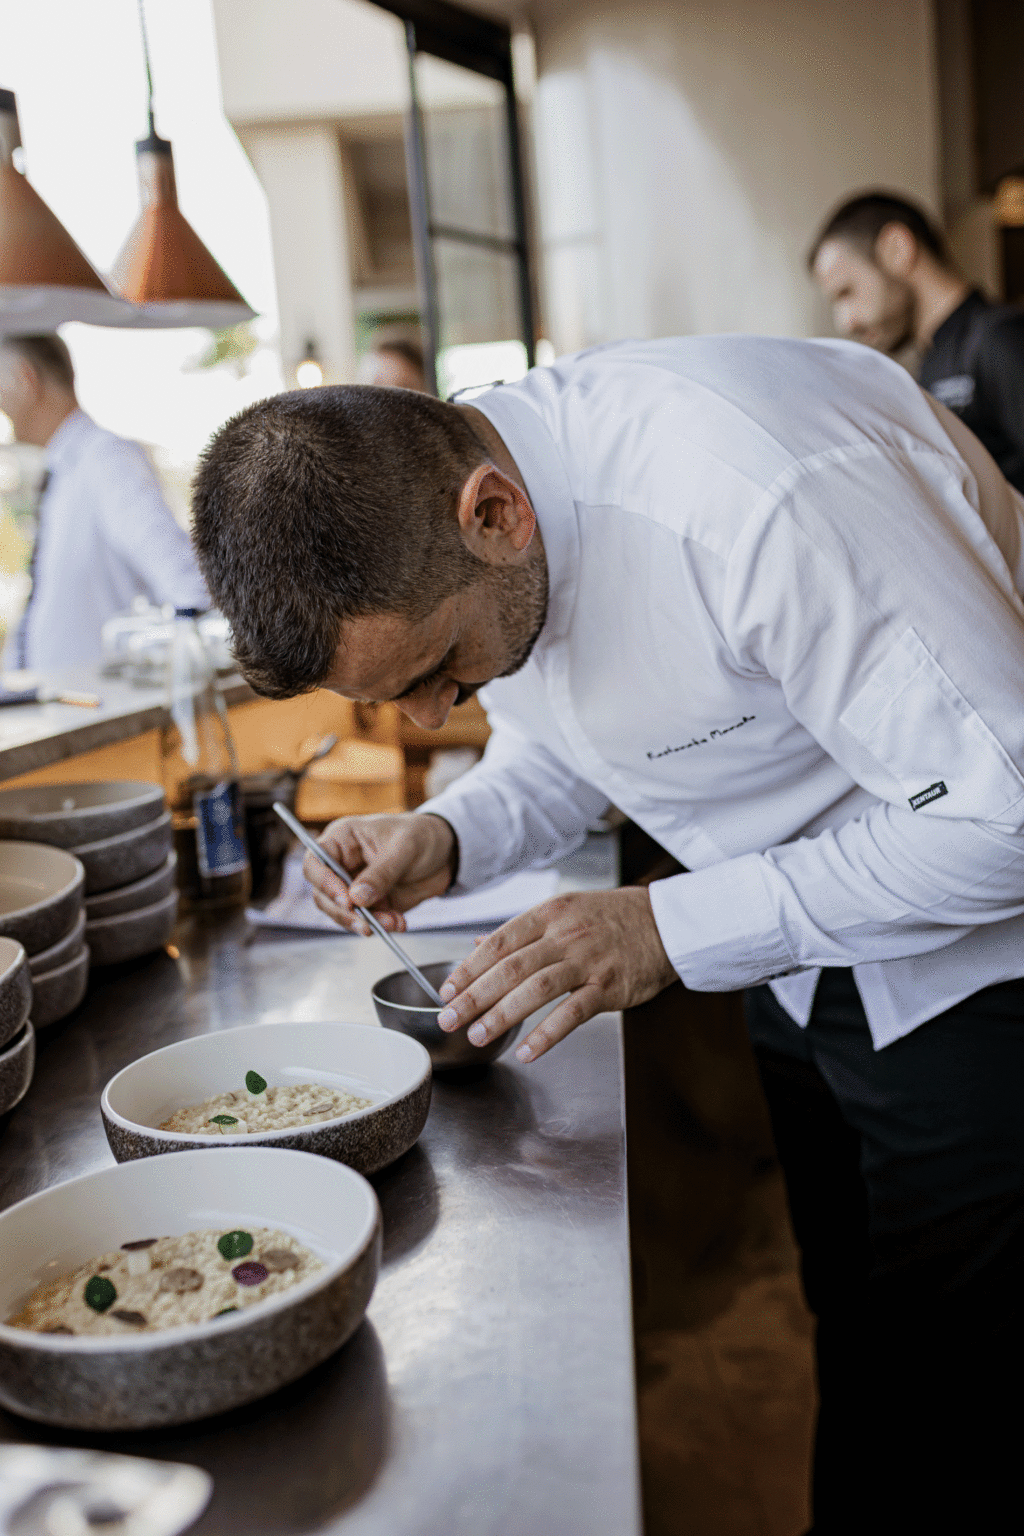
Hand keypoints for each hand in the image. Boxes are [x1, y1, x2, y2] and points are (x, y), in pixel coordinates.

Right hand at [302, 813, 455, 934]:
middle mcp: (343, 864)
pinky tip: (399, 922)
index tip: (345, 900)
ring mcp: (355, 886)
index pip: (315, 862)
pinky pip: (366, 921)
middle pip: (323, 894)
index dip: (323, 883)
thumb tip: (357, 898)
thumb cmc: (422, 835)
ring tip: (392, 922)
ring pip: (343, 913)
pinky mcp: (371, 903)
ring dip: (365, 923)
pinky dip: (381, 925)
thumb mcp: (404, 848)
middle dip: (344, 912)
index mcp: (343, 839)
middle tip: (365, 924)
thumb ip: (381, 873)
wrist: (448, 853)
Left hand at [435, 887, 676, 1061]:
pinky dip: (547, 1034)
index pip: (498, 943)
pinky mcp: (609, 986)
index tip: (446, 991)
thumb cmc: (611, 919)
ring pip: (535, 989)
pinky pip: (572, 1013)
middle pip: (510, 968)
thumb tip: (478, 946)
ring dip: (501, 1015)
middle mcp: (564, 936)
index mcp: (548, 915)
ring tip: (477, 1035)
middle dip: (473, 996)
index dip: (468, 969)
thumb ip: (522, 932)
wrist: (665, 922)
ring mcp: (587, 961)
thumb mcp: (564, 911)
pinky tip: (526, 1051)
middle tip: (449, 1019)